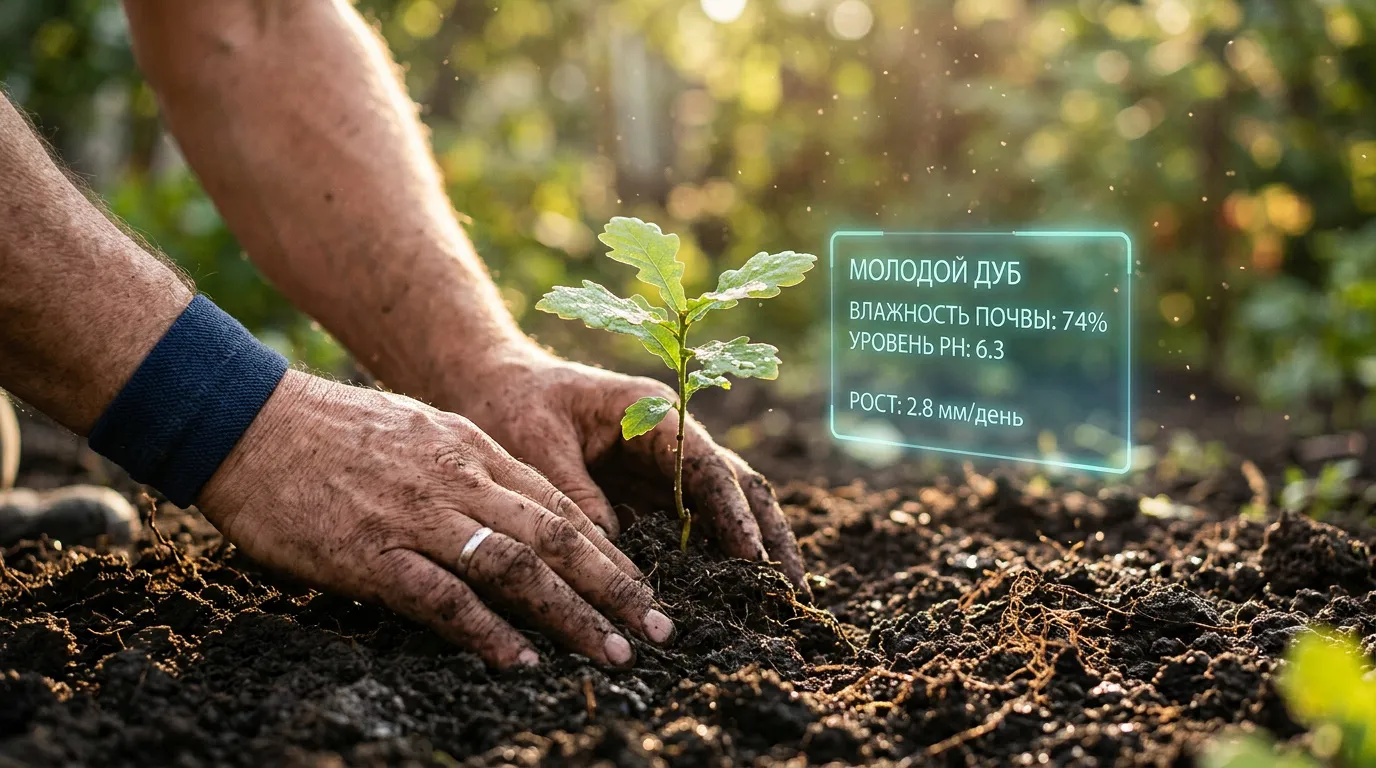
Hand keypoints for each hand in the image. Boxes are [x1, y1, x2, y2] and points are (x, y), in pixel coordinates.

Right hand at [198, 370, 674, 667]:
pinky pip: (442, 596)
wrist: (247, 420)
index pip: (561, 507)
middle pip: (557, 538)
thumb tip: (513, 513)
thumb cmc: (330, 430)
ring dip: (573, 615)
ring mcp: (417, 515)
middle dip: (616, 589)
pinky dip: (487, 630)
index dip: (610, 554)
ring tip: (614, 654)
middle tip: (660, 633)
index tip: (645, 591)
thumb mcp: (419, 431)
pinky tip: (520, 660)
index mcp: (473, 450)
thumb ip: (469, 470)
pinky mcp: (370, 551)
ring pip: (517, 567)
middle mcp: (459, 479)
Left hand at [447, 343, 808, 596]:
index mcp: (651, 412)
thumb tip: (613, 555)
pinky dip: (716, 558)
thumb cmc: (513, 407)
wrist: (491, 388)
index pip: (705, 465)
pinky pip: (693, 526)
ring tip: (780, 598)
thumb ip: (575, 496)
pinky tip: (732, 595)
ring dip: (754, 548)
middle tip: (792, 587)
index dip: (731, 512)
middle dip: (767, 534)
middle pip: (736, 484)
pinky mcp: (649, 494)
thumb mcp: (536, 445)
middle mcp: (670, 439)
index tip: (751, 558)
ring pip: (725, 507)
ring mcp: (664, 467)